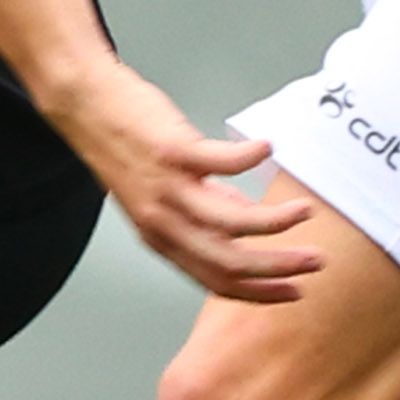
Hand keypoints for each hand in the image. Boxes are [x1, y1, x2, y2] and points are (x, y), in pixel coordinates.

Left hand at [39, 57, 315, 303]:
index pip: (216, 280)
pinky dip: (249, 160)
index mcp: (162, 237)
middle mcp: (163, 220)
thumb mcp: (161, 194)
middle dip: (277, 268)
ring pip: (229, 221)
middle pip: (227, 261)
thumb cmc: (125, 146)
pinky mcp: (171, 151)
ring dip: (274, 221)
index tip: (293, 293)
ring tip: (305, 213)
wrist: (84, 106)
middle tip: (315, 262)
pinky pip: (219, 162)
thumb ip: (204, 210)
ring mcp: (167, 187)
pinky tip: (269, 151)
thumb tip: (243, 219)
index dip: (258, 292)